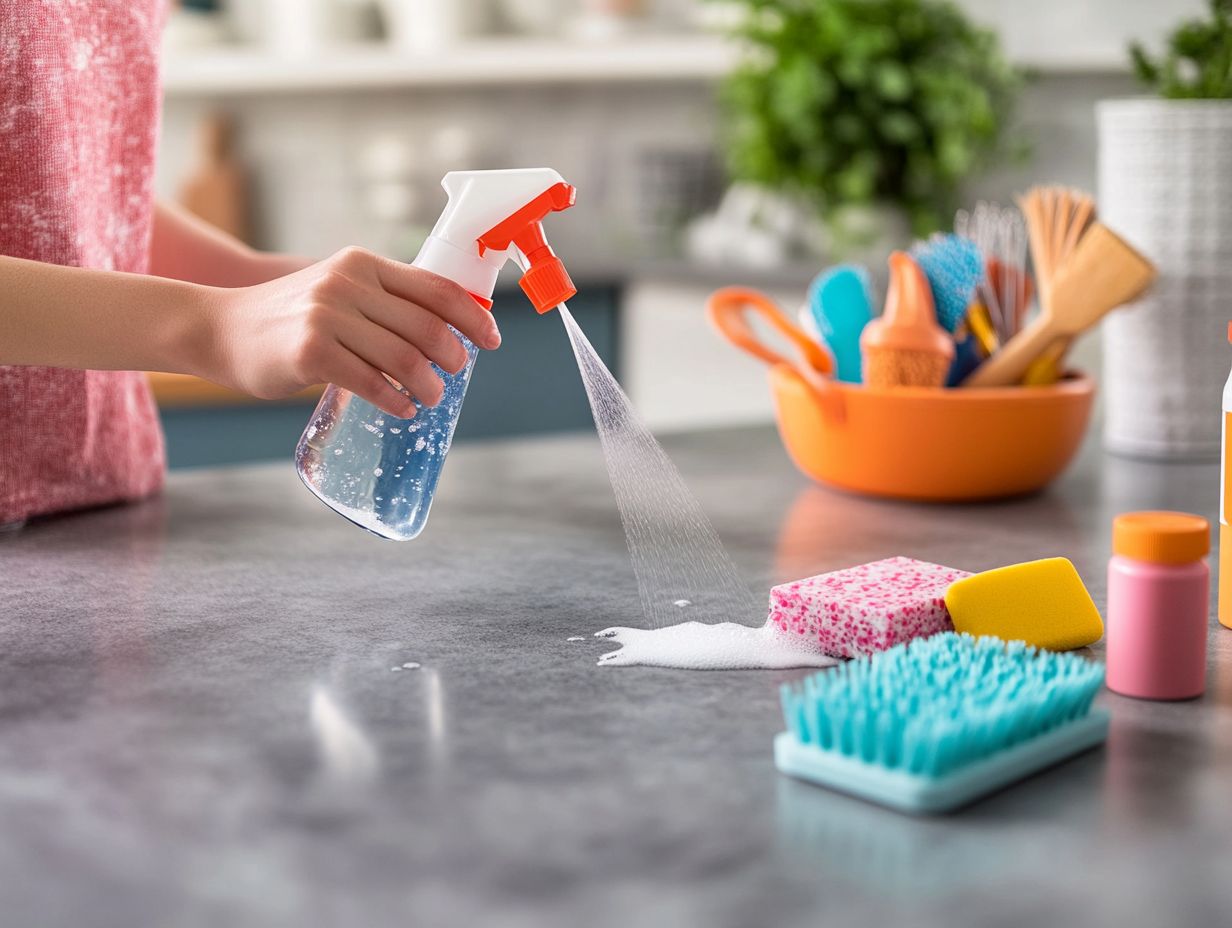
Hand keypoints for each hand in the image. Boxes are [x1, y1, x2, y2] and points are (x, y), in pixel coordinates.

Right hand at [202, 247, 500, 417]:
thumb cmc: (287, 318)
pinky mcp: (309, 352)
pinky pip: (370, 382)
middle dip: (452, 356)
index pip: (435, 288)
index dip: (471, 317)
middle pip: (426, 326)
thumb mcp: (335, 291)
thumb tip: (441, 333)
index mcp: (362, 264)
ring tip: (430, 398)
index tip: (490, 341)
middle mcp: (347, 283)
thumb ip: (379, 302)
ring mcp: (327, 316)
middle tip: (453, 376)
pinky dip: (395, 400)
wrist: (218, 328)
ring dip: (428, 385)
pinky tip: (403, 409)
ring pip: (404, 357)